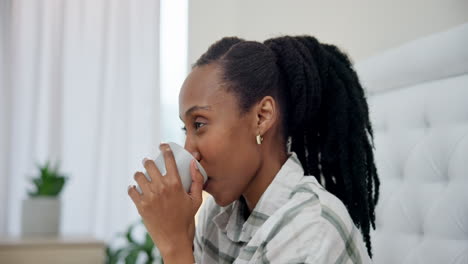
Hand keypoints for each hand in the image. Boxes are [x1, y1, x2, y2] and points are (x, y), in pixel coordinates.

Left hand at [128, 143, 203, 261]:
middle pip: (149, 165)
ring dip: (140, 175)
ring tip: (142, 177)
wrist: (175, 239)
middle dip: (148, 162)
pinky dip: (132, 189)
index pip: (168, 159)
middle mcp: (161, 188)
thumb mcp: (197, 199)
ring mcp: (150, 197)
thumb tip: (194, 162)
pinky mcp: (141, 206)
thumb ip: (197, 180)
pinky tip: (135, 189)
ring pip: (138, 176)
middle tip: (148, 163)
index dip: (165, 149)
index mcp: (176, 184)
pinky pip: (131, 190)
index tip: (163, 146)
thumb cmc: (187, 219)